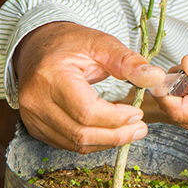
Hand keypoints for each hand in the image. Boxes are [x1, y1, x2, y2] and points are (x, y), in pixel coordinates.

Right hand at [13, 22, 165, 152]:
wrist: (37, 46)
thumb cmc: (70, 43)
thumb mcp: (101, 44)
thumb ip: (128, 61)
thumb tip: (155, 77)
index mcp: (50, 76)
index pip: (87, 111)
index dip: (116, 118)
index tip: (138, 112)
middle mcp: (35, 101)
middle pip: (81, 133)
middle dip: (116, 135)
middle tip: (140, 128)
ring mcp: (32, 117)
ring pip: (74, 143)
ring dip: (107, 142)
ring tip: (131, 131)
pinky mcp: (34, 127)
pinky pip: (67, 143)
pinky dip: (93, 142)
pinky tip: (111, 133)